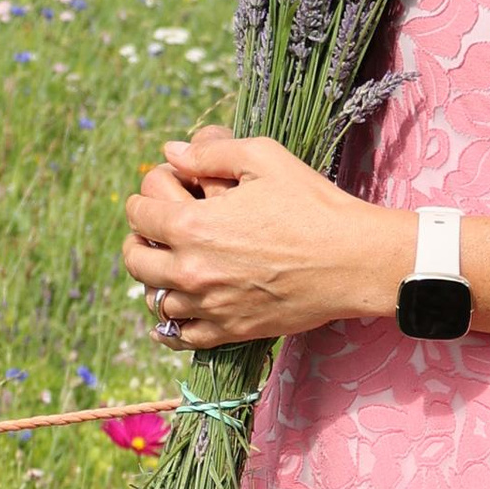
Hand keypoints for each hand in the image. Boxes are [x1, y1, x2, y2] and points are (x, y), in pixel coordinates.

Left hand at [122, 127, 406, 348]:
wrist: (353, 260)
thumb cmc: (313, 204)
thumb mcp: (263, 158)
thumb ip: (210, 152)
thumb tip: (172, 152)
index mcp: (193, 225)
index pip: (139, 213)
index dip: (144, 198)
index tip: (156, 196)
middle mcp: (192, 270)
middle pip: (136, 260)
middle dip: (139, 241)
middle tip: (153, 233)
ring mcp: (210, 305)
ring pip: (154, 299)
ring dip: (155, 281)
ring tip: (170, 268)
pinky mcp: (231, 330)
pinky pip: (180, 336)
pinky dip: (169, 326)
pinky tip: (173, 312)